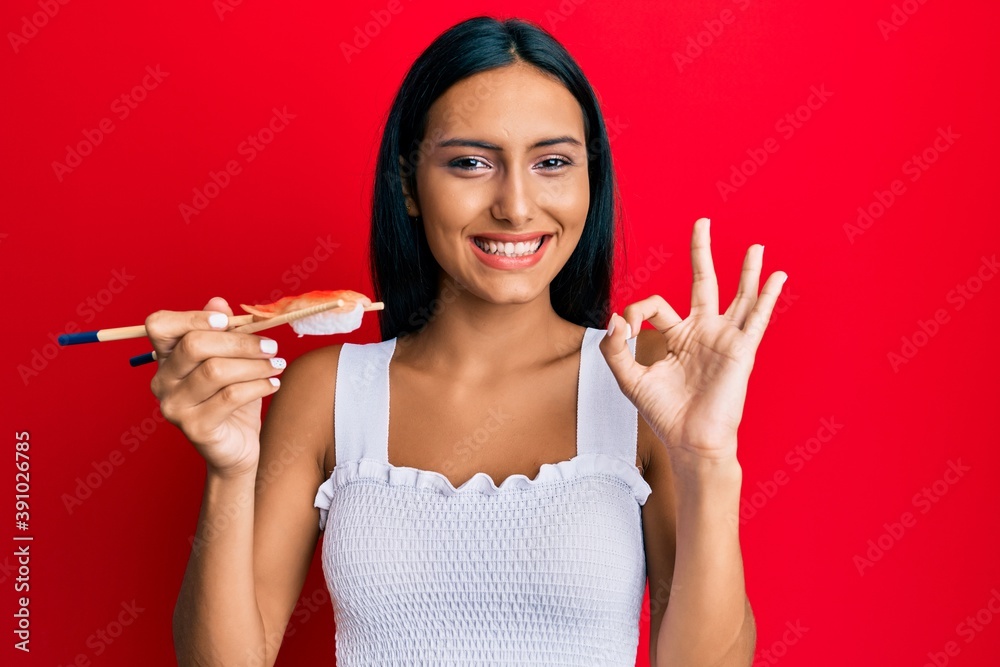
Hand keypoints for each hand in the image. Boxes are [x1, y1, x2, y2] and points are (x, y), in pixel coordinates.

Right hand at [145, 296, 284, 476]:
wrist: (235, 447)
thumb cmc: (232, 398)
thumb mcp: (230, 360)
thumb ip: (223, 331)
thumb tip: (218, 302)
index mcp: (166, 358)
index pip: (160, 325)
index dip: (192, 317)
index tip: (228, 321)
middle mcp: (162, 381)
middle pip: (194, 346)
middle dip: (240, 342)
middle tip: (272, 345)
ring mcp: (175, 406)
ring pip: (216, 371)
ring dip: (255, 364)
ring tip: (278, 365)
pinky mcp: (195, 427)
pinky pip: (230, 397)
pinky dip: (258, 386)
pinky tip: (273, 384)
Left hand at [599, 218, 786, 465]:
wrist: (690, 442)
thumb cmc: (664, 414)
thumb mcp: (629, 379)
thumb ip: (616, 349)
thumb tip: (616, 318)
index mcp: (677, 336)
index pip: (655, 305)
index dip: (636, 311)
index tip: (627, 329)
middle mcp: (703, 333)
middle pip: (703, 282)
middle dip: (701, 252)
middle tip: (701, 222)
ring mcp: (725, 340)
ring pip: (739, 296)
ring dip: (747, 271)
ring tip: (756, 247)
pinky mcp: (741, 351)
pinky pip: (757, 319)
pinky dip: (768, 297)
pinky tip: (778, 278)